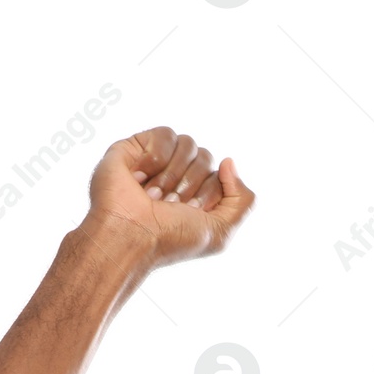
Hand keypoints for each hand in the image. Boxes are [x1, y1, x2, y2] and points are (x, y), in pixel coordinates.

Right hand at [81, 125, 255, 269]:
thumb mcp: (222, 231)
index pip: (221, 176)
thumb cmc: (171, 239)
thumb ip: (244, 200)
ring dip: (172, 175)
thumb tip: (228, 162)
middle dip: (190, 184)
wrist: (129, 236)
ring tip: (153, 197)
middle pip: (206, 156)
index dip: (209, 194)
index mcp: (198, 195)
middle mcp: (178, 177)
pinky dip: (155, 159)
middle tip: (169, 206)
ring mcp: (157, 161)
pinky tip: (139, 178)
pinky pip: (165, 134)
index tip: (190, 213)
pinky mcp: (136, 147)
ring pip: (188, 143)